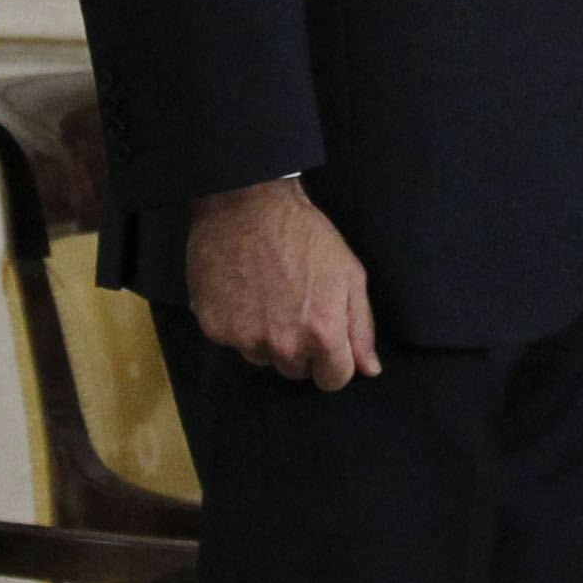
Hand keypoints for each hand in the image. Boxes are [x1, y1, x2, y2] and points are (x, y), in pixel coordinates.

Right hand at [185, 177, 380, 390]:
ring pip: (261, 357)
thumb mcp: (349, 273)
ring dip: (265, 336)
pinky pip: (231, 340)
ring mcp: (245, 338)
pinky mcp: (214, 327)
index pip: (333, 380)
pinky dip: (235, 322)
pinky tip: (239, 290)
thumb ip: (361, 327)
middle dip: (298, 347)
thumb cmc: (304, 233)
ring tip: (263, 295)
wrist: (246, 202)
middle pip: (295, 371)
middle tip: (292, 306)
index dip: (332, 359)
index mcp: (322, 335)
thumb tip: (368, 370)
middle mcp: (283, 345)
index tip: (324, 334)